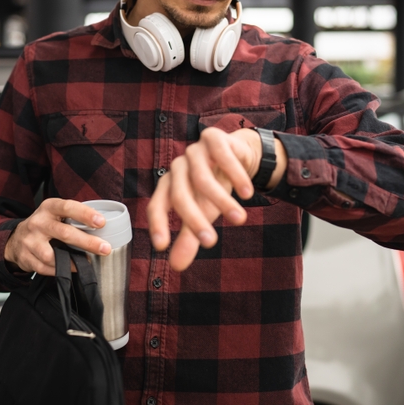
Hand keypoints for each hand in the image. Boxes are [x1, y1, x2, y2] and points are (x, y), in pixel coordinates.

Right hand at [4, 198, 111, 275]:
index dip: (85, 214)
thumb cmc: (44, 225)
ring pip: (53, 255)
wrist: (16, 238)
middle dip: (87, 242)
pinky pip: (46, 268)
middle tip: (105, 248)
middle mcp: (38, 223)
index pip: (68, 207)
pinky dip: (61, 270)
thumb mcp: (55, 214)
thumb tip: (101, 227)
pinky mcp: (26, 258)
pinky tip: (70, 268)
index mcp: (49, 208)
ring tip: (85, 263)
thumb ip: (72, 218)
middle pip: (65, 233)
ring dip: (72, 262)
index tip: (101, 222)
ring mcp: (30, 241)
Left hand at [147, 127, 263, 271]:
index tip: (160, 247)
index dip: (157, 224)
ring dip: (221, 199)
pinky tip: (247, 192)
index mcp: (169, 185)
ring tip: (239, 219)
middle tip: (211, 242)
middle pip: (180, 194)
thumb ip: (189, 238)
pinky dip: (235, 174)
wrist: (237, 154)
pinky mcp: (214, 138)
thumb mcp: (204, 213)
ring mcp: (194, 151)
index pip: (156, 205)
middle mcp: (178, 167)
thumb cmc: (214, 187)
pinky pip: (222, 155)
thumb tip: (176, 267)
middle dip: (195, 219)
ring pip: (202, 177)